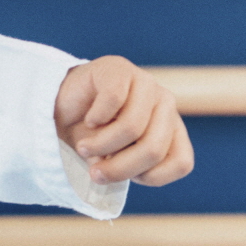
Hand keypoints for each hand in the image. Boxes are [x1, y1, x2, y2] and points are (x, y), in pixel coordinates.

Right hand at [54, 56, 194, 186]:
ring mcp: (146, 83)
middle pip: (154, 149)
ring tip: (84, 148)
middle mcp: (166, 104)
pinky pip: (113, 100)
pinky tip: (89, 119)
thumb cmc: (94, 136)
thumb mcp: (112, 160)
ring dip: (101, 145)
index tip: (129, 177)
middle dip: (119, 169)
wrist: (64, 106)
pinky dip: (95, 118)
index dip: (152, 177)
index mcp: (173, 128)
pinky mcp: (120, 68)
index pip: (181, 162)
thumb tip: (110, 170)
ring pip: (132, 127)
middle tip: (95, 172)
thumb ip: (122, 167)